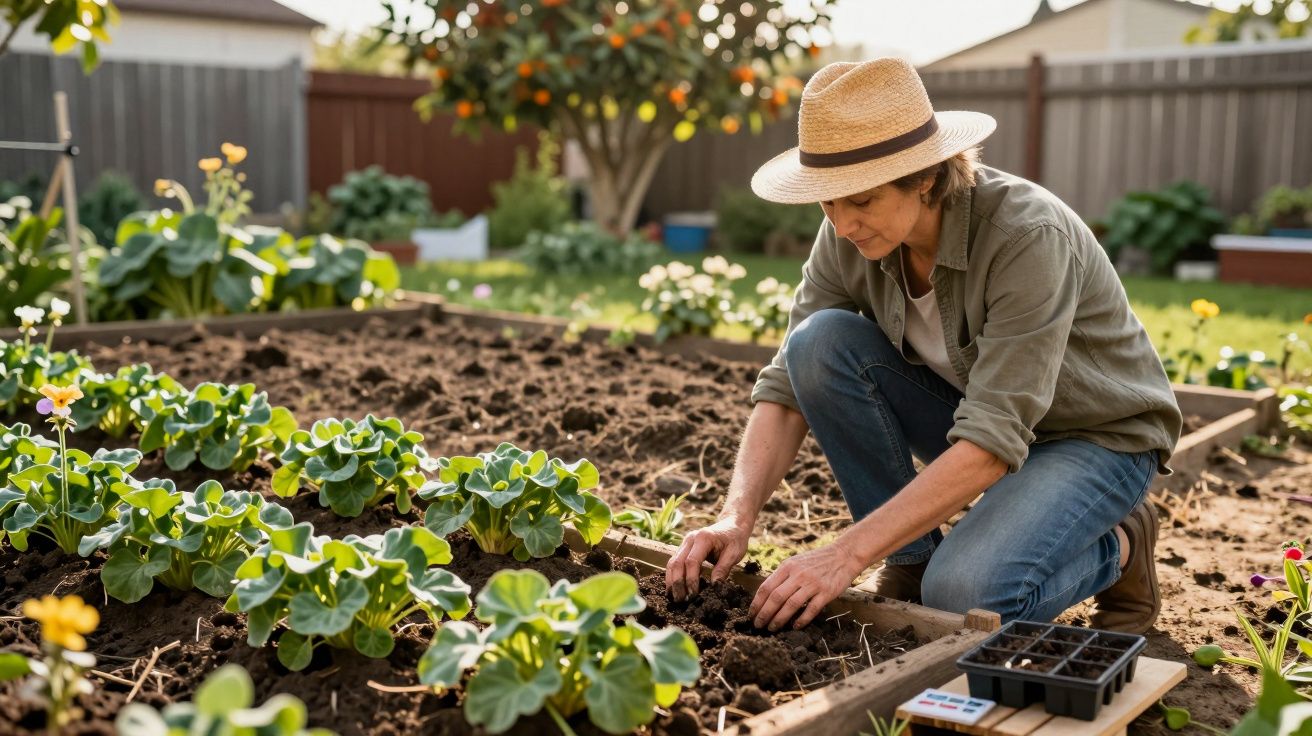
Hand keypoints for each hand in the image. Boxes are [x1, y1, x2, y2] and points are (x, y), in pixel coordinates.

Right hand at [664, 516, 751, 601]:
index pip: (691, 562)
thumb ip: (723, 569)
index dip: (691, 580)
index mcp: (703, 538)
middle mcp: (690, 539)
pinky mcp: (684, 548)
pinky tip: (675, 589)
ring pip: (672, 563)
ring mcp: (685, 543)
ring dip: (672, 581)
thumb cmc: (735, 539)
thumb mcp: (734, 553)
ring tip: (676, 598)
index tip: (693, 596)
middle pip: (677, 563)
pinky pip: (675, 562)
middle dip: (677, 583)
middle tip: (681, 601)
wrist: (732, 524)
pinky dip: (673, 576)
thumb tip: (715, 587)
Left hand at [749, 541, 863, 630]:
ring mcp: (812, 583)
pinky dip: (801, 620)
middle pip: (776, 597)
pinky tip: (795, 627)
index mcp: (788, 566)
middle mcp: (798, 574)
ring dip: (779, 619)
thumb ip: (782, 576)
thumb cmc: (817, 561)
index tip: (751, 615)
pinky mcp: (826, 592)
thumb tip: (766, 594)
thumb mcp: (796, 562)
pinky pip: (811, 609)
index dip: (756, 603)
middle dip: (764, 614)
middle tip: (758, 625)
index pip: (766, 587)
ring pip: (791, 605)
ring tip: (772, 628)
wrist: (843, 556)